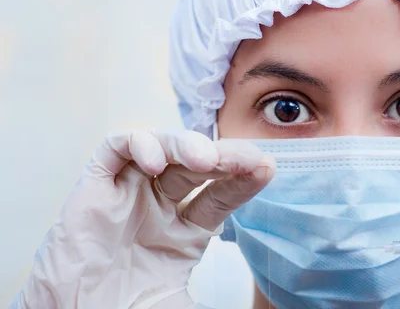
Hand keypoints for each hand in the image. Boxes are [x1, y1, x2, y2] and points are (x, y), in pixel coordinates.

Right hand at [11, 130, 274, 308]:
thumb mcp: (183, 304)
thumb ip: (222, 297)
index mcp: (185, 232)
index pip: (220, 195)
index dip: (243, 182)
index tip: (267, 169)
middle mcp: (160, 206)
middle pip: (198, 167)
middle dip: (225, 158)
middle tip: (248, 158)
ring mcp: (129, 193)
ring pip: (164, 148)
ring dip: (187, 145)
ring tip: (206, 160)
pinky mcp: (95, 186)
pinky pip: (116, 148)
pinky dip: (139, 144)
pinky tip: (157, 162)